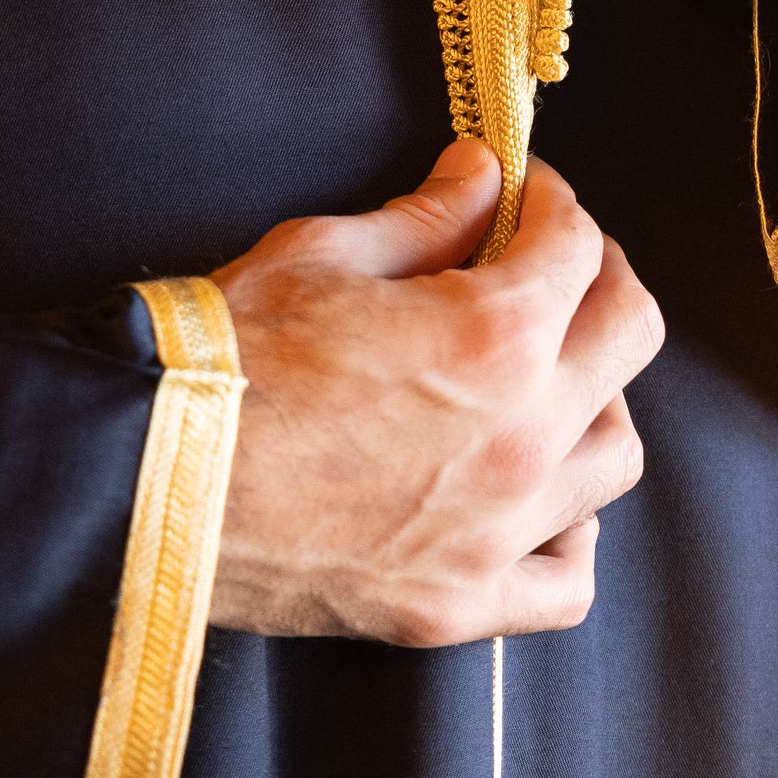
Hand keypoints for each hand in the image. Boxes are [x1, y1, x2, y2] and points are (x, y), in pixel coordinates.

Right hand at [209, 141, 663, 645]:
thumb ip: (426, 216)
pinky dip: (572, 531)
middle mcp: (521, 436)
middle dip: (602, 275)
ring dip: (597, 393)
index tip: (526, 193)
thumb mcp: (324, 252)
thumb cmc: (226, 358)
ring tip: (549, 369)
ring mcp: (496, 530)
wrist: (148, 479)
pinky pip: (568, 580)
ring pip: (616, 454)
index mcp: (493, 337)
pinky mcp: (456, 603)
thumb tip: (482, 174)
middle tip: (559, 258)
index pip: (576, 247)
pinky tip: (543, 494)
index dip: (553, 201)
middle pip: (630, 333)